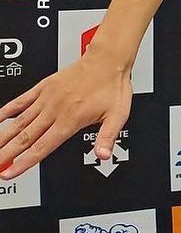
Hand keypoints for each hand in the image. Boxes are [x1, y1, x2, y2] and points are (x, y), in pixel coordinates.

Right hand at [0, 50, 132, 178]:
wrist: (108, 59)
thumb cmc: (113, 86)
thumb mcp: (118, 115)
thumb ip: (107, 137)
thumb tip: (103, 155)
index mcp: (70, 120)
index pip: (41, 147)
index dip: (23, 162)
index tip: (8, 173)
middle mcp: (55, 110)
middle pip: (25, 138)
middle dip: (6, 153)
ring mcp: (47, 98)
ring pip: (19, 122)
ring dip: (3, 137)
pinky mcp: (44, 87)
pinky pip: (21, 100)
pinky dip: (7, 110)